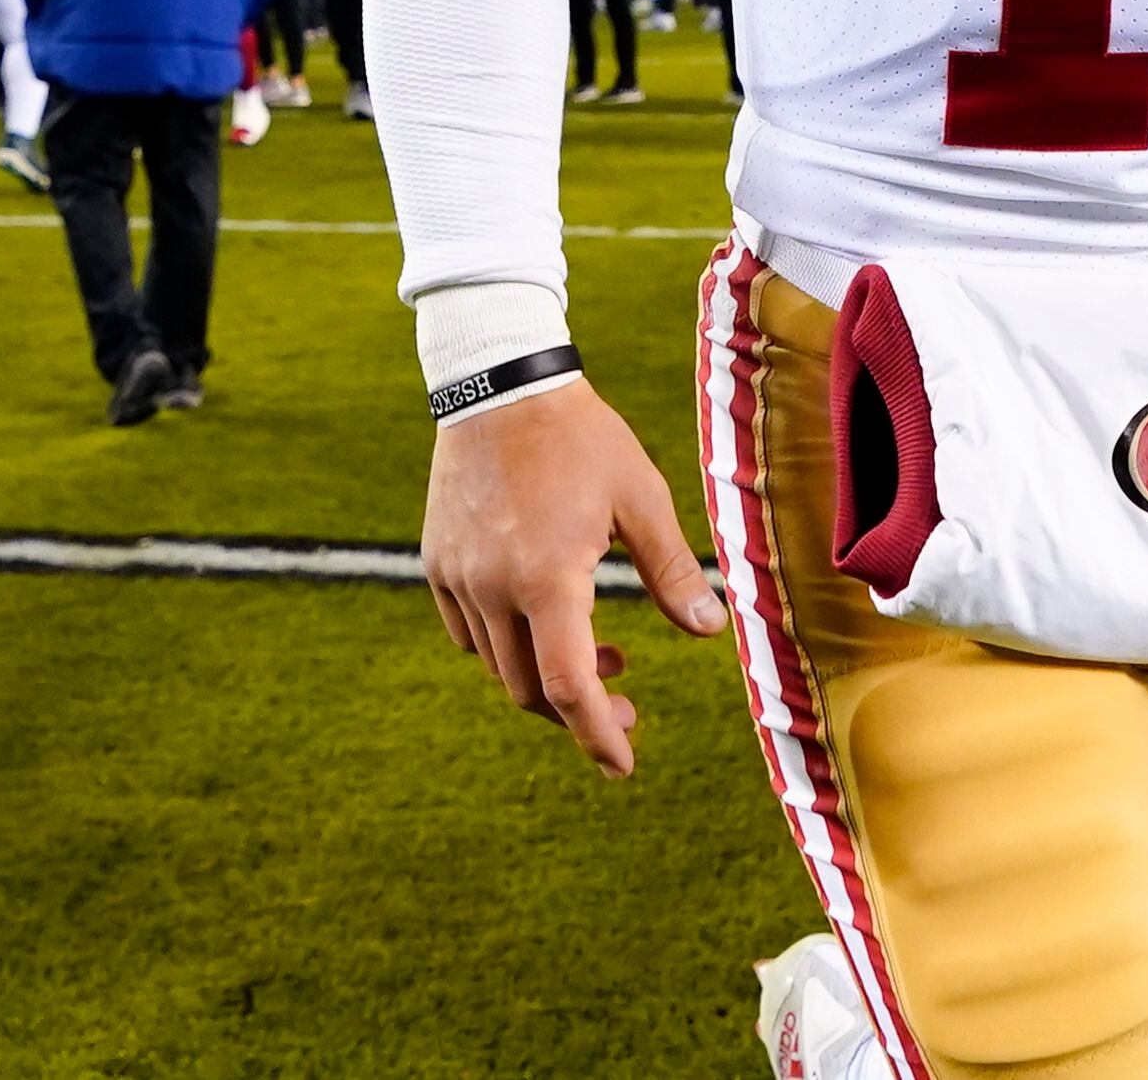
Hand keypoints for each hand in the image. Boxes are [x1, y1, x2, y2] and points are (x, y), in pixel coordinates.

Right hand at [420, 379, 727, 776]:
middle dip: (580, 712)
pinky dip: (506, 646)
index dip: (598, 734)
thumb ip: (671, 569)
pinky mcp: (438, 562)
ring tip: (600, 653)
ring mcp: (458, 576)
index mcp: (549, 578)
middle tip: (628, 698)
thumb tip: (710, 630)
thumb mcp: (640, 497)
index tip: (623, 764)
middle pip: (531, 690)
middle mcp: (494, 588)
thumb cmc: (581, 437)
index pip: (568, 687)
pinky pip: (467, 632)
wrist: (500, 383)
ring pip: (498, 664)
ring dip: (547, 676)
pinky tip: (542, 621)